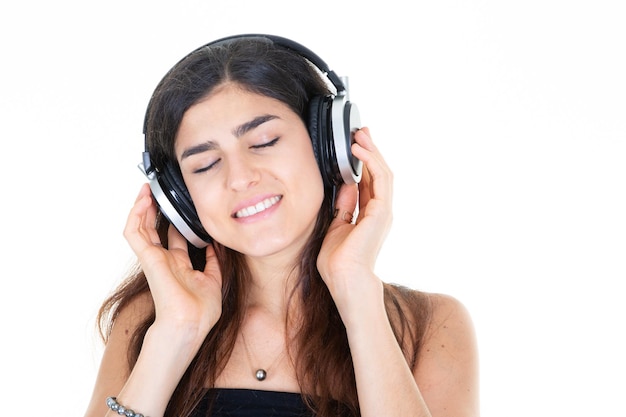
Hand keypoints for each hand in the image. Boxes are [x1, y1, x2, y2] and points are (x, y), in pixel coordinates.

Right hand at [123, 183, 222, 337]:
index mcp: (179, 266)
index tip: (180, 206)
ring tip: (146, 190)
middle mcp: (164, 261)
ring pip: (140, 228)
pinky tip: (142, 202)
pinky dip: (135, 216)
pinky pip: (134, 233)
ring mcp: (154, 259)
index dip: (175, 221)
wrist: (190, 323)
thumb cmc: (201, 311)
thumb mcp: (214, 280)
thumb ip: (214, 261)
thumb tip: (216, 245)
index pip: (173, 238)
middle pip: (153, 229)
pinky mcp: (147, 258)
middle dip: (154, 210)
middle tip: (157, 192)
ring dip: (141, 208)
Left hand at [317, 127, 391, 312]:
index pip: (369, 182)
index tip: (354, 146)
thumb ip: (344, 206)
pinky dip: (371, 162)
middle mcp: (380, 211)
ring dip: (372, 152)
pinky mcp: (382, 210)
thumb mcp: (337, 226)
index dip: (363, 163)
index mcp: (369, 216)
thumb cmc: (337, 262)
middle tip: (361, 132)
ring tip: (360, 135)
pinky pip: (380, 179)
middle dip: (370, 152)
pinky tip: (359, 150)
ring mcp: (383, 211)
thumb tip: (345, 186)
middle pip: (378, 174)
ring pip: (382, 173)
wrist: (344, 279)